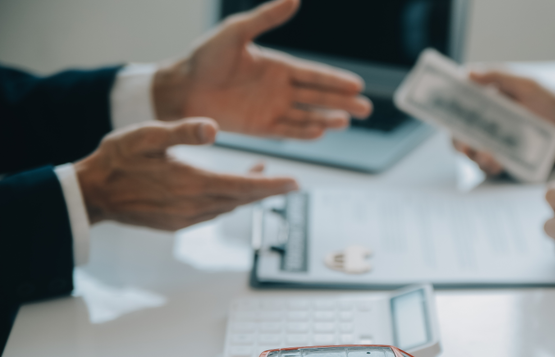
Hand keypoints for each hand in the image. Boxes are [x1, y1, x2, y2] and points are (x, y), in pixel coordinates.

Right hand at [74, 118, 297, 229]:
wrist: (92, 194)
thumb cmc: (117, 161)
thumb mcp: (147, 136)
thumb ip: (182, 131)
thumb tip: (213, 128)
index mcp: (191, 184)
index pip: (243, 187)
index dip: (271, 185)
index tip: (295, 183)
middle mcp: (194, 206)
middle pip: (242, 200)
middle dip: (268, 191)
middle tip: (291, 183)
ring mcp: (186, 219)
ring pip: (229, 207)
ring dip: (248, 194)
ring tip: (263, 176)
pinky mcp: (178, 225)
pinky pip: (213, 213)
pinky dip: (228, 201)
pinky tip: (231, 190)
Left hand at [152, 0, 371, 139]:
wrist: (180, 87)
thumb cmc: (205, 57)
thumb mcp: (236, 32)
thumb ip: (266, 18)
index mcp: (278, 66)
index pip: (314, 74)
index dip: (336, 80)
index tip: (358, 85)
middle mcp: (279, 89)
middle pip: (318, 97)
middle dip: (342, 103)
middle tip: (365, 109)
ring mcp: (271, 110)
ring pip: (307, 116)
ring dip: (327, 119)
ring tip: (346, 122)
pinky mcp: (259, 128)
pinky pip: (287, 131)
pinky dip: (303, 132)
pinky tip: (320, 133)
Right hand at [452, 70, 554, 175]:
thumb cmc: (548, 101)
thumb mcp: (525, 84)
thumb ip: (498, 76)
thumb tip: (468, 72)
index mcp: (486, 102)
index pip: (459, 106)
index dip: (447, 110)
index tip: (445, 115)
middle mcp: (485, 123)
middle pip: (459, 134)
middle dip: (458, 142)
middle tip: (464, 146)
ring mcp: (493, 142)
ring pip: (471, 153)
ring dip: (474, 156)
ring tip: (487, 156)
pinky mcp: (503, 159)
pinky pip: (488, 166)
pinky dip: (489, 166)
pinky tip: (497, 164)